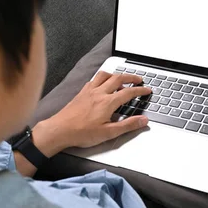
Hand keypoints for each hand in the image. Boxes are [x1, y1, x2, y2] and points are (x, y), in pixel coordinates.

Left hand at [36, 71, 151, 151]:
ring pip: (105, 75)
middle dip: (131, 77)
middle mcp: (99, 93)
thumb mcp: (109, 133)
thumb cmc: (82, 133)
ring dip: (115, 74)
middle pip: (118, 78)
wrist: (60, 130)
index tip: (147, 90)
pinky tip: (102, 84)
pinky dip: (102, 78)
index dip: (140, 90)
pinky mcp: (81, 93)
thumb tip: (143, 120)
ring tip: (122, 78)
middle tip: (138, 79)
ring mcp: (89, 91)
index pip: (128, 92)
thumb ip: (127, 125)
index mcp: (107, 102)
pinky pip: (94, 80)